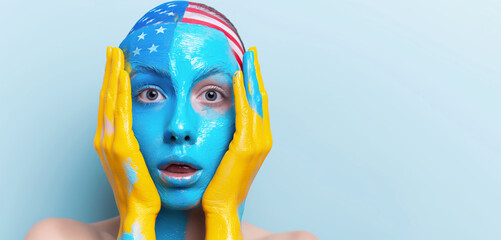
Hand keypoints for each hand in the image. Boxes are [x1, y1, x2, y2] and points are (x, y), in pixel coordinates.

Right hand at [93, 47, 160, 238]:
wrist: (139, 210)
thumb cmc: (143, 188)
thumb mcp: (136, 162)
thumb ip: (136, 144)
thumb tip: (144, 132)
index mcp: (110, 141)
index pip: (110, 105)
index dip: (112, 83)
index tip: (118, 64)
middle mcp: (105, 138)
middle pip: (106, 97)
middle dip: (110, 73)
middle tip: (114, 51)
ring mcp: (110, 141)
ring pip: (110, 100)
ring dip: (113, 76)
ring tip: (117, 55)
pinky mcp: (121, 146)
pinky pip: (119, 113)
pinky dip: (119, 93)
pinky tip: (123, 76)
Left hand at [202, 47, 272, 239]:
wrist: (222, 207)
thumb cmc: (220, 185)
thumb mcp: (229, 158)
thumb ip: (231, 140)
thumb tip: (224, 127)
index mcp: (259, 140)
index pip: (258, 105)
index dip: (254, 84)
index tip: (248, 66)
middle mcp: (263, 138)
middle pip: (261, 98)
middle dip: (256, 74)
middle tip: (252, 53)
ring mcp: (257, 142)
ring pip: (256, 101)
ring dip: (251, 77)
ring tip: (247, 57)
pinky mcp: (245, 146)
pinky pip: (244, 113)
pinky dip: (242, 93)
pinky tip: (237, 77)